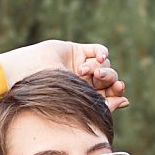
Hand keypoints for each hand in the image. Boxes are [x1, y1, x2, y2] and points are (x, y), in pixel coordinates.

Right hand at [2, 39, 128, 112]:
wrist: (27, 76)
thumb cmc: (48, 94)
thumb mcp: (78, 102)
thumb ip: (104, 105)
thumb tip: (127, 101)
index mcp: (83, 97)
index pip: (108, 93)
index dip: (117, 91)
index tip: (120, 89)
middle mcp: (83, 82)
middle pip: (109, 78)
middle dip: (108, 78)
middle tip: (98, 78)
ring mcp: (80, 65)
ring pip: (104, 64)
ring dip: (100, 67)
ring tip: (84, 70)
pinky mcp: (76, 50)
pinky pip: (97, 49)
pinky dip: (102, 52)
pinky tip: (100, 57)